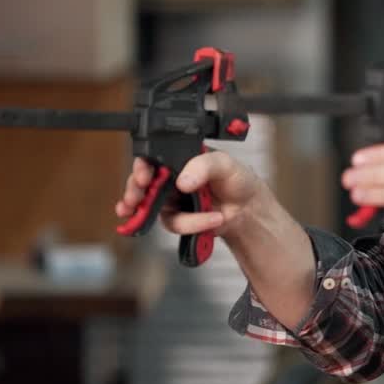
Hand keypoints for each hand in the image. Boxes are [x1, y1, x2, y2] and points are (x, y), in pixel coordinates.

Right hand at [114, 151, 271, 240]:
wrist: (248, 207)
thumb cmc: (237, 179)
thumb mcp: (224, 164)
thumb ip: (204, 166)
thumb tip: (183, 181)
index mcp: (179, 159)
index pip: (151, 159)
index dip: (141, 167)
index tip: (143, 177)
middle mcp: (170, 179)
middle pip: (140, 185)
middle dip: (135, 193)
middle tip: (136, 200)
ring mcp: (172, 200)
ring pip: (153, 209)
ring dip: (179, 216)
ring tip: (200, 214)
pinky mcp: (178, 219)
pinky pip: (175, 224)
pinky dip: (194, 223)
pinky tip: (213, 219)